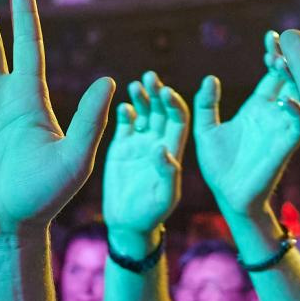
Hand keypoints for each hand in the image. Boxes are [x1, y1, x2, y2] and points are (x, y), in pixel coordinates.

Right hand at [100, 71, 190, 237]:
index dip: (174, 104)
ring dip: (141, 97)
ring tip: (135, 85)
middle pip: (160, 110)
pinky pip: (124, 123)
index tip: (166, 93)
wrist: (127, 223)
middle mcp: (157, 142)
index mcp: (172, 151)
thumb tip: (160, 148)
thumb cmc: (151, 214)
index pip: (178, 119)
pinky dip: (124, 112)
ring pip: (143, 112)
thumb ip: (167, 173)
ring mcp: (139, 143)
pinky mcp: (121, 146)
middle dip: (157, 92)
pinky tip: (123, 107)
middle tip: (150, 77)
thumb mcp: (164, 197)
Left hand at [194, 31, 299, 215]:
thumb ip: (205, 106)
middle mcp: (273, 115)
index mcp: (256, 109)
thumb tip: (209, 80)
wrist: (229, 198)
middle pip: (289, 80)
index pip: (272, 76)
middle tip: (279, 46)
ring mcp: (281, 130)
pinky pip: (298, 127)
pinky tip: (288, 99)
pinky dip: (296, 113)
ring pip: (298, 98)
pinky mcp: (285, 148)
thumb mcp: (205, 130)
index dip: (274, 55)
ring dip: (294, 81)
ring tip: (284, 63)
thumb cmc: (219, 167)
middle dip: (288, 61)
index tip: (271, 36)